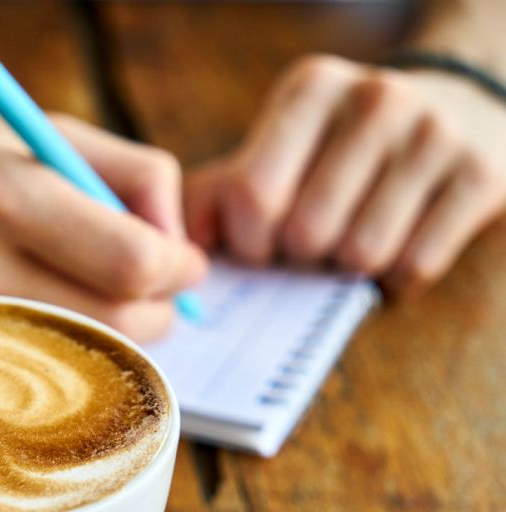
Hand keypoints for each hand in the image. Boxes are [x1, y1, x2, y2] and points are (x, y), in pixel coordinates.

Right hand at [0, 97, 206, 340]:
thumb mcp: (35, 128)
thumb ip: (128, 174)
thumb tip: (180, 244)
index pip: (129, 262)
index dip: (175, 267)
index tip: (180, 260)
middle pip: (114, 325)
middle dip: (156, 310)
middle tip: (152, 286)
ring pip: (78, 360)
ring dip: (113, 333)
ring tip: (98, 294)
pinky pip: (29, 374)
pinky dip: (63, 349)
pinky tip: (51, 316)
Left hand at [184, 54, 505, 295]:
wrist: (457, 110)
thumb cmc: (338, 151)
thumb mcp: (279, 147)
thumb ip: (218, 193)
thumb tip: (177, 252)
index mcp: (310, 90)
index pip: (251, 196)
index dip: (249, 243)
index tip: (260, 245)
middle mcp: (374, 99)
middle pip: (305, 233)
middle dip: (299, 258)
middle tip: (310, 247)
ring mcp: (434, 133)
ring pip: (361, 255)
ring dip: (346, 271)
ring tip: (352, 242)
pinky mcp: (481, 174)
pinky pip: (414, 267)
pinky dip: (395, 280)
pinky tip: (396, 247)